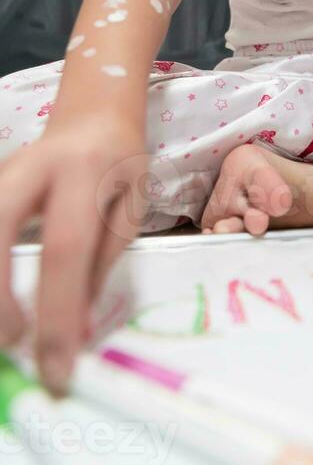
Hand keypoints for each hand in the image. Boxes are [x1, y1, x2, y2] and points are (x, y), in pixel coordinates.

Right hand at [0, 114, 149, 394]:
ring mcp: (1, 171)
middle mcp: (34, 165)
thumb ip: (100, 269)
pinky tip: (1, 303)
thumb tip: (77, 334)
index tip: (58, 367)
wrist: (94, 114)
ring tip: (4, 332)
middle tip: (11, 346)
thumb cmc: (119, 165)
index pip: (66, 248)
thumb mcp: (129, 210)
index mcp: (85, 171)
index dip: (58, 313)